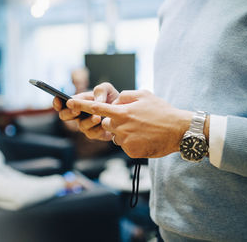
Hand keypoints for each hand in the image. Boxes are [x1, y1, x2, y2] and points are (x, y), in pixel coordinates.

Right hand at [53, 82, 118, 140]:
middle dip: (69, 112)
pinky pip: (92, 134)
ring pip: (80, 126)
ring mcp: (85, 125)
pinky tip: (104, 125)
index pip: (60, 103)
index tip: (59, 100)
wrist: (124, 110)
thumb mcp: (106, 89)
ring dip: (88, 121)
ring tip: (97, 117)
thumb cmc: (111, 98)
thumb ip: (100, 90)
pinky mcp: (95, 134)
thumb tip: (96, 101)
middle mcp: (78, 115)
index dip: (57, 102)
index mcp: (77, 102)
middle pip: (64, 116)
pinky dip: (98, 129)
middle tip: (77, 109)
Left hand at [67, 90, 193, 158]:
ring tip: (143, 130)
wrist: (179, 131)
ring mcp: (125, 140)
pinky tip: (145, 139)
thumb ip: (125, 95)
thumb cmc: (162, 111)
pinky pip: (125, 146)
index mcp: (122, 111)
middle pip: (107, 124)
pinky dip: (132, 143)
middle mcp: (120, 126)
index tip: (68, 103)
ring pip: (117, 136)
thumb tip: (115, 100)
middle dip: (115, 122)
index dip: (81, 105)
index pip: (96, 108)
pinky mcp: (131, 152)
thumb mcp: (144, 95)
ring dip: (125, 133)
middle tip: (133, 121)